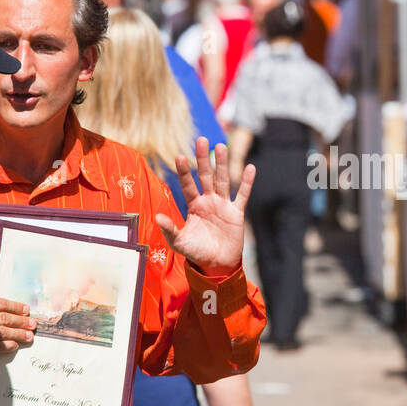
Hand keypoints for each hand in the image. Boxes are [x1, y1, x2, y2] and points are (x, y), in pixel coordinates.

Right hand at [0, 296, 34, 354]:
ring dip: (18, 334)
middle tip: (32, 324)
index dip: (16, 307)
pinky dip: (7, 346)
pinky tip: (15, 345)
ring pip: (2, 332)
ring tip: (28, 336)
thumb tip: (18, 313)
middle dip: (21, 321)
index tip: (27, 311)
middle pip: (3, 318)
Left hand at [155, 137, 254, 278]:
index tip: (180, 157)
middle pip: (206, 176)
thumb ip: (170, 229)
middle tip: (201, 140)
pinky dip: (246, 182)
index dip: (184, 172)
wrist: (217, 265)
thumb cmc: (196, 253)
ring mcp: (223, 205)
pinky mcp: (237, 213)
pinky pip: (242, 195)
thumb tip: (157, 217)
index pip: (188, 185)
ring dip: (223, 164)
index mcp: (193, 206)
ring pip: (223, 181)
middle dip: (204, 159)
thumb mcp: (180, 242)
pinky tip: (250, 168)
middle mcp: (208, 201)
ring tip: (222, 146)